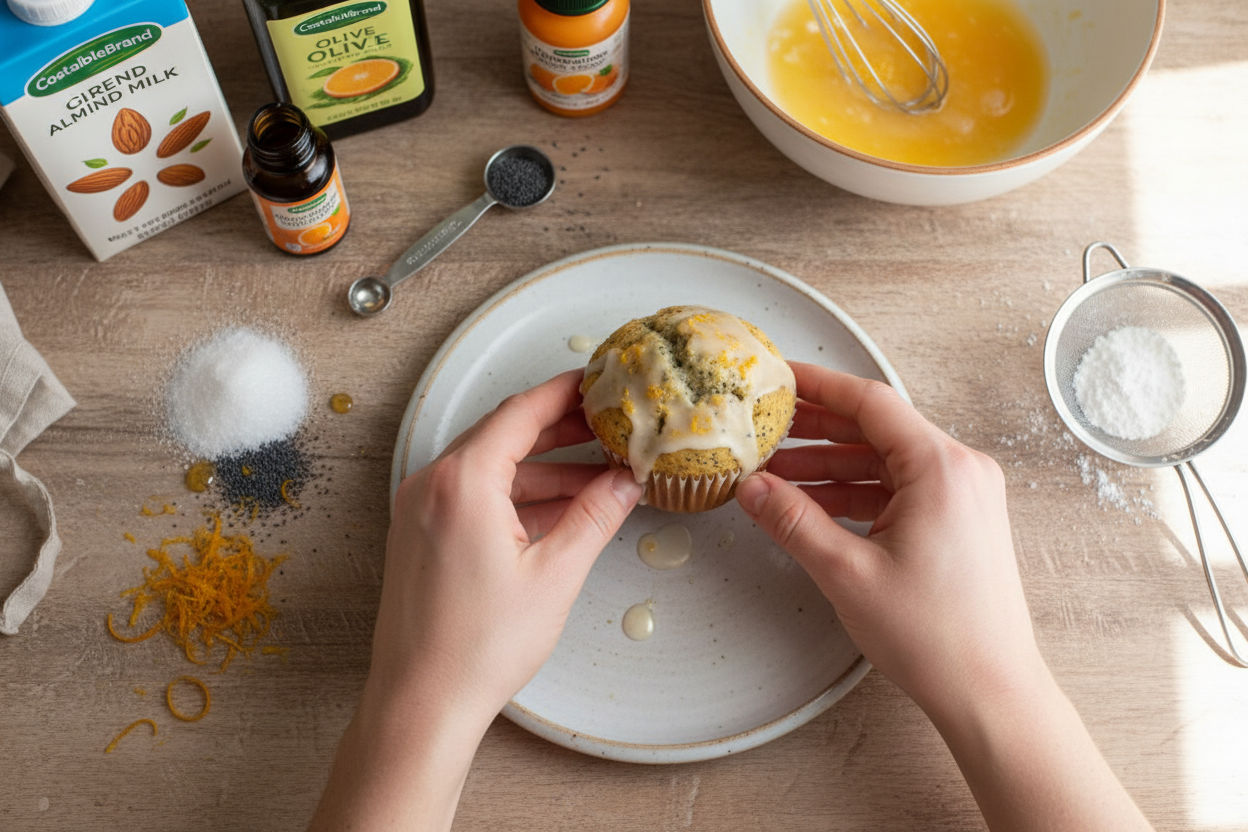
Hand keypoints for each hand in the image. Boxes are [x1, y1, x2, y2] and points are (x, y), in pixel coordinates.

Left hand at [309, 370, 640, 831]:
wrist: (421, 703)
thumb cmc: (477, 648)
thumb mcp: (555, 575)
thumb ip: (595, 517)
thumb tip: (625, 482)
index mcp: (462, 482)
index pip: (521, 412)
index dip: (566, 393)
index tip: (599, 381)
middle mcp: (432, 484)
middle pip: (504, 433)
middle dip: (561, 429)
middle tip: (609, 425)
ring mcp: (420, 509)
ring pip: (491, 466)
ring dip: (543, 467)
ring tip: (599, 474)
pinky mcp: (420, 535)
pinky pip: (474, 495)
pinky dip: (517, 495)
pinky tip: (560, 508)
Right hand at [735, 362, 1039, 716]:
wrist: (990, 691)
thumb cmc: (936, 637)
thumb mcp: (847, 573)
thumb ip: (793, 522)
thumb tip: (751, 488)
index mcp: (941, 469)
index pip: (870, 403)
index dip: (818, 386)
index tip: (779, 378)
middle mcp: (960, 471)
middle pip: (877, 428)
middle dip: (817, 429)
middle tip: (765, 426)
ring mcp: (963, 496)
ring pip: (884, 461)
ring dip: (831, 465)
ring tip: (775, 473)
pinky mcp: (958, 520)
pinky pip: (897, 489)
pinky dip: (855, 492)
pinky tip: (812, 504)